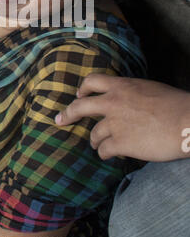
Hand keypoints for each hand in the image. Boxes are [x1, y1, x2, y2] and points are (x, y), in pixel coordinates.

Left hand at [55, 74, 189, 161]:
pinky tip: (110, 155)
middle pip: (80, 107)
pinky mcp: (120, 143)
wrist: (186, 122)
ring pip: (93, 134)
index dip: (82, 89)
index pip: (92, 81)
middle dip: (67, 114)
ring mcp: (115, 123)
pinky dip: (105, 154)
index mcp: (122, 86)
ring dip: (95, 140)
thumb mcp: (149, 89)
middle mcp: (113, 102)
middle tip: (60, 120)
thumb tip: (127, 102)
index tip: (79, 96)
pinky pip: (104, 150)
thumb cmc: (175, 105)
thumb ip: (132, 94)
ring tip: (99, 145)